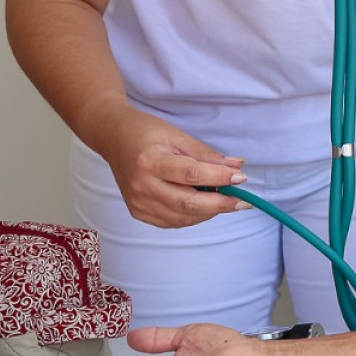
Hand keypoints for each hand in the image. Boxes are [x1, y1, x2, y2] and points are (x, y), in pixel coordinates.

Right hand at [94, 105, 249, 228]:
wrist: (114, 138)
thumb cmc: (146, 133)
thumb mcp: (177, 135)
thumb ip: (206, 154)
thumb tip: (237, 166)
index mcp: (150, 161)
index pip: (191, 174)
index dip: (219, 178)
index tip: (241, 178)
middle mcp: (142, 186)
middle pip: (187, 204)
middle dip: (220, 204)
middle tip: (242, 200)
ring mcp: (138, 203)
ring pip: (182, 217)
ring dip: (208, 211)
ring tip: (224, 199)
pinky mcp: (138, 212)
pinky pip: (172, 221)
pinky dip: (192, 216)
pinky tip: (203, 205)